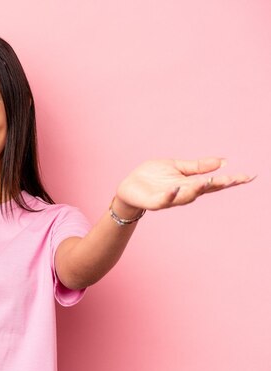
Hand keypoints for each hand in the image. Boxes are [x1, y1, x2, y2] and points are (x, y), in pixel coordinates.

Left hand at [115, 158, 254, 211]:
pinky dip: (171, 195)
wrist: (128, 187)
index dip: (231, 180)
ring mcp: (170, 198)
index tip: (249, 176)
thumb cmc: (152, 177)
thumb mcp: (177, 167)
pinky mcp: (154, 202)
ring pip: (187, 196)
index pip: (214, 182)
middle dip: (219, 185)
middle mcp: (183, 192)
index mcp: (190, 183)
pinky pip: (164, 200)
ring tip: (208, 181)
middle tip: (234, 180)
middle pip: (204, 190)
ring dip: (197, 189)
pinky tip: (176, 188)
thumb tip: (224, 161)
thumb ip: (197, 166)